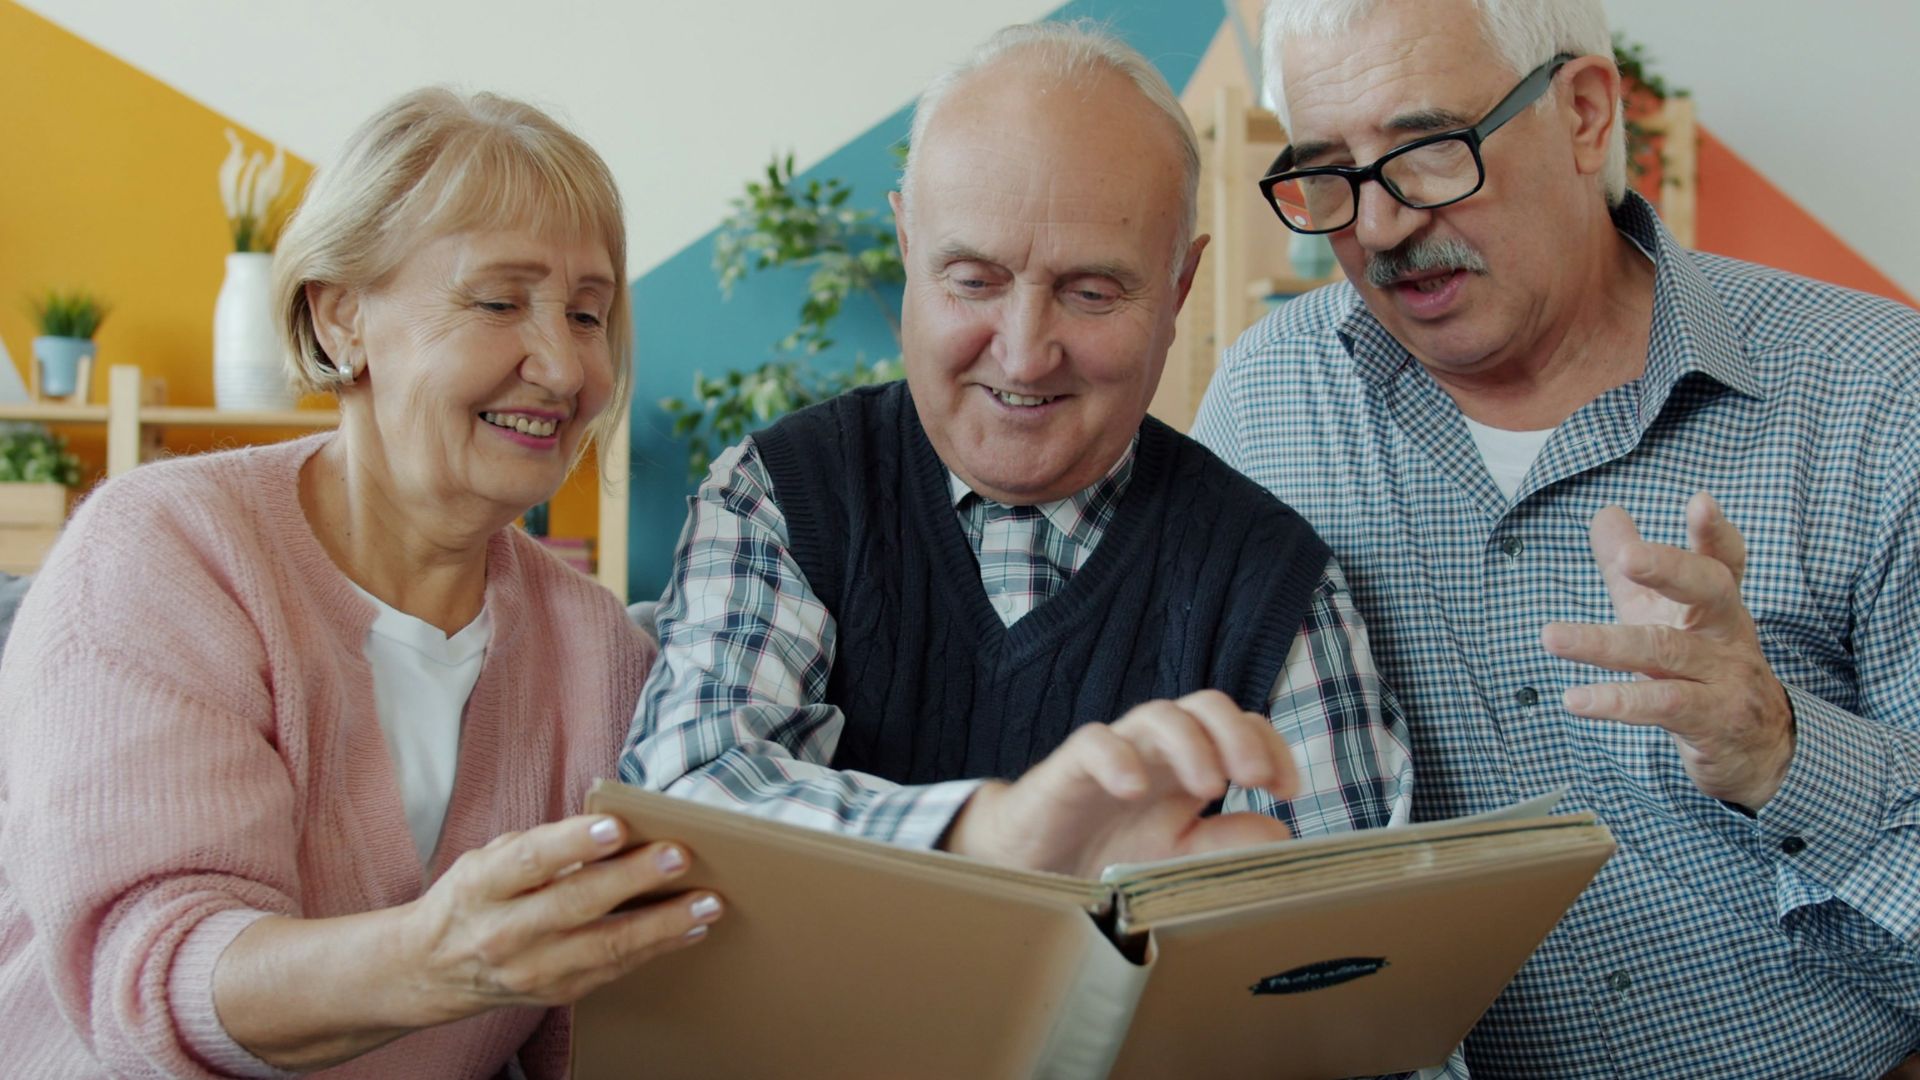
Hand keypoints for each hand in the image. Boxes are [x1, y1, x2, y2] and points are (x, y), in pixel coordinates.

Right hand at [401, 814, 722, 1025]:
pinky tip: (689, 930)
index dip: (572, 843)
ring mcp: (531, 970)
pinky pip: (614, 970)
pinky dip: (656, 948)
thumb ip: (541, 846)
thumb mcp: (488, 860)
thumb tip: (612, 830)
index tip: (616, 826)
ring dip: (662, 924)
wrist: (431, 969)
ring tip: (706, 903)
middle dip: (633, 879)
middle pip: (575, 904)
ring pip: (604, 946)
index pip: (529, 862)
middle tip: (678, 856)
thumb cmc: (473, 898)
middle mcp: (504, 932)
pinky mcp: (555, 993)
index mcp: (482, 886)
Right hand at [944, 690, 1298, 876]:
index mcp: (1190, 766)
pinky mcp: (1069, 768)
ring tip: (1209, 786)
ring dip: (1191, 743)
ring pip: (1158, 714)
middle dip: (1238, 734)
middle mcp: (1158, 750)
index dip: (1270, 748)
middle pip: (1206, 706)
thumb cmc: (1107, 853)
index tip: (1286, 791)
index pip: (1241, 730)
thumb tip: (1281, 832)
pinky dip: (1117, 757)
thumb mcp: (1175, 856)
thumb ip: (1224, 843)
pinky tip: (1134, 788)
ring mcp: (1116, 753)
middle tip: (1254, 778)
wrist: (1032, 863)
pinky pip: (1094, 742)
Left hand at [1542, 493, 1793, 809]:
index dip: (1714, 533)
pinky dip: (1618, 702)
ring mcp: (1725, 677)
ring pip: (1665, 651)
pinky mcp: (1712, 720)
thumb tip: (1606, 513)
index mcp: (1718, 603)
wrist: (1758, 751)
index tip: (1700, 502)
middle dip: (1669, 569)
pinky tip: (1575, 699)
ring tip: (1550, 637)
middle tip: (1626, 559)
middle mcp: (1726, 633)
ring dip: (1604, 644)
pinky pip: (1663, 706)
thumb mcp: (1664, 615)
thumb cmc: (1700, 669)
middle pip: (1708, 591)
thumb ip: (1633, 568)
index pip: (1723, 560)